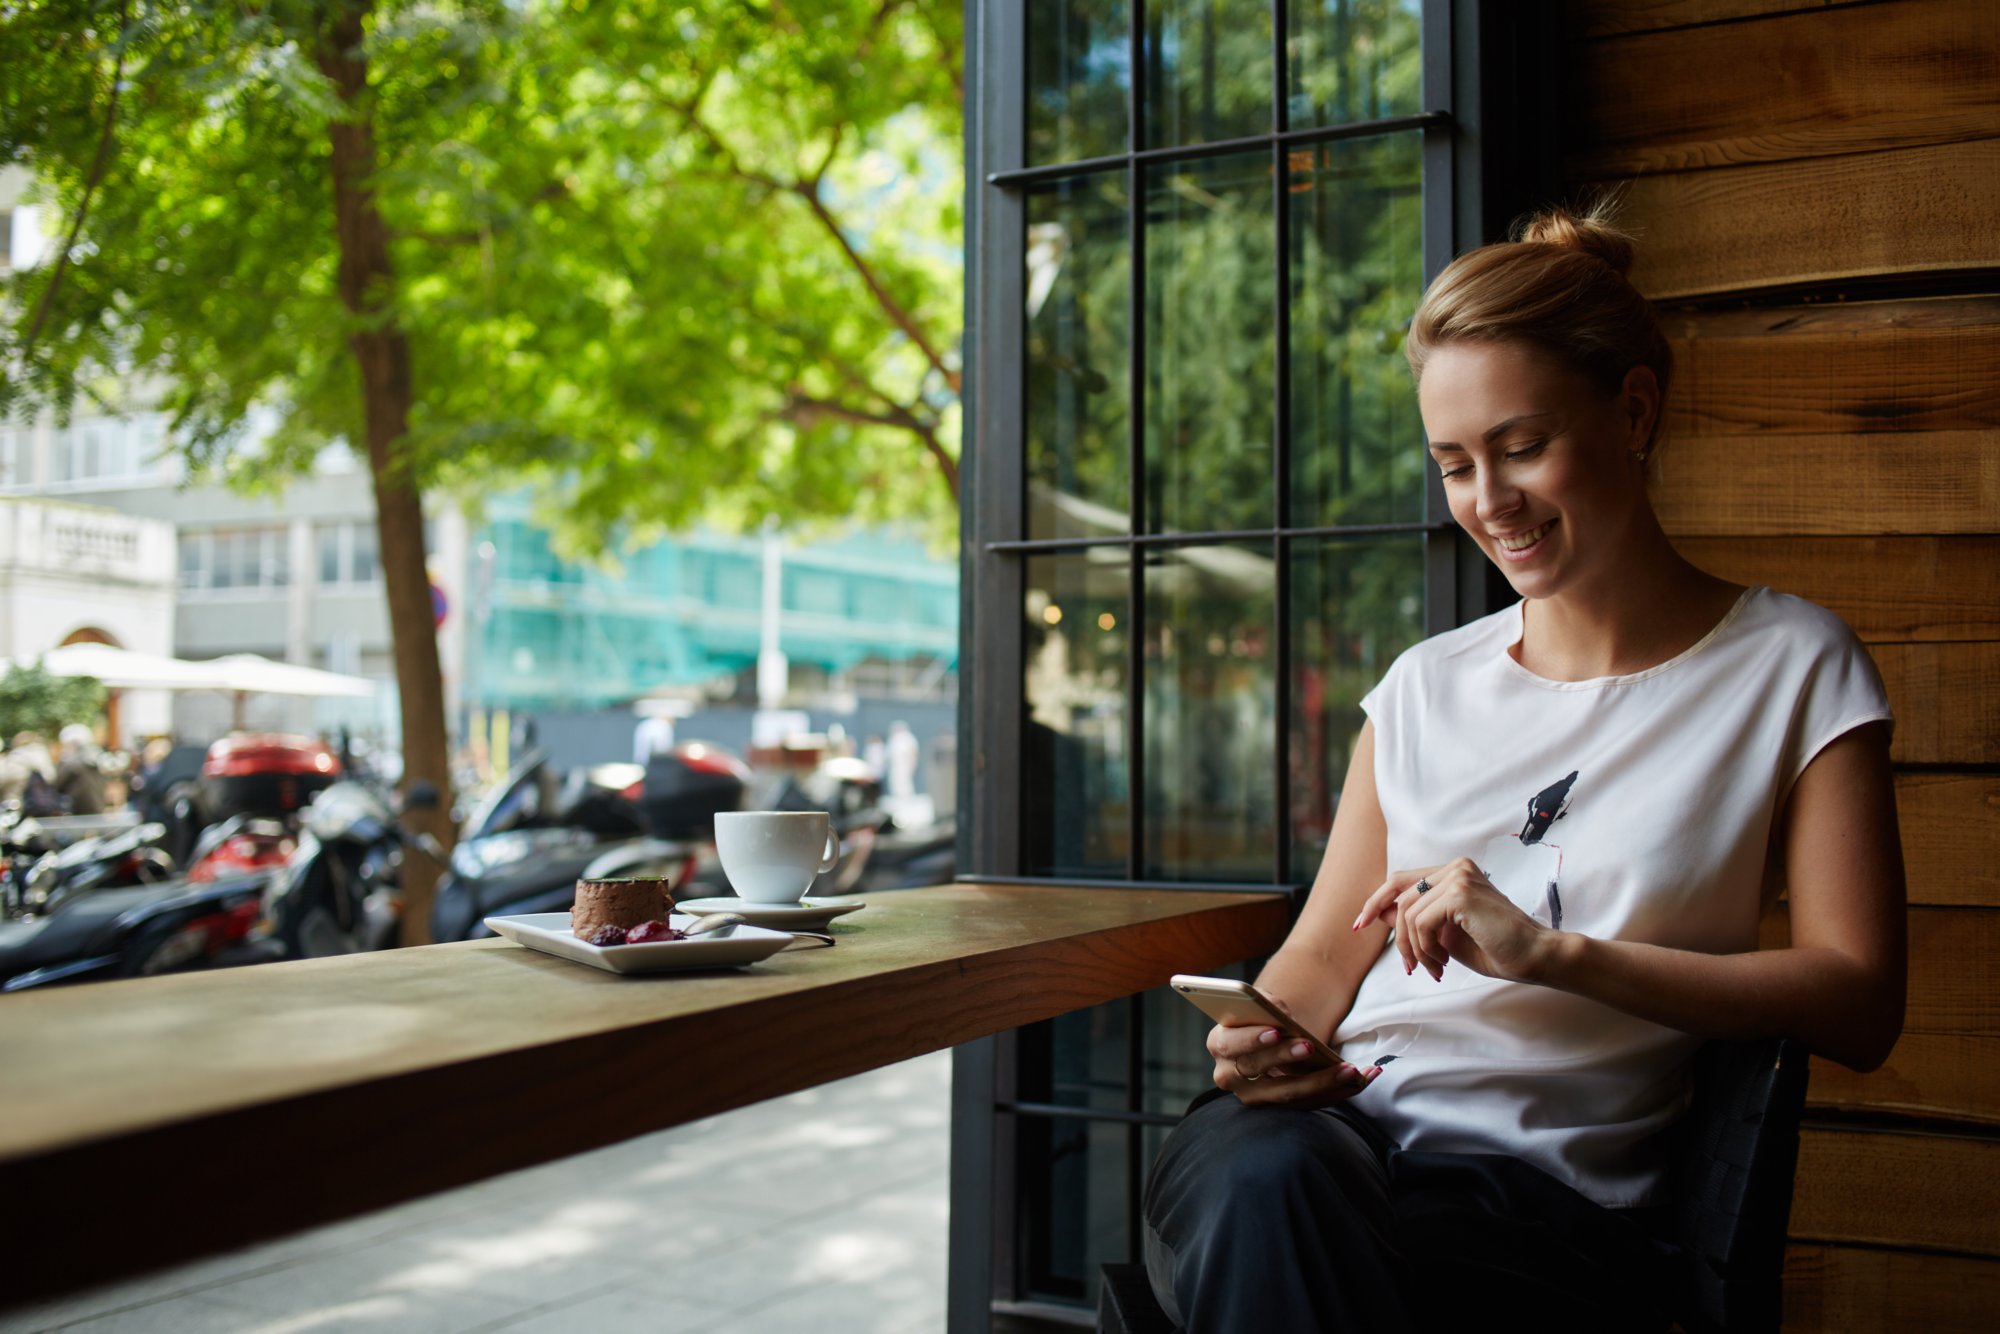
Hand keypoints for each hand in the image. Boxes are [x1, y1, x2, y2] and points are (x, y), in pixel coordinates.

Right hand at [1205, 1000, 1381, 1108]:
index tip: (1276, 1030)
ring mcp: (1255, 1096)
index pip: (1231, 1044)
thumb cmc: (1261, 1016)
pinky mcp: (1280, 1107)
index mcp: (1220, 1044)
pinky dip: (1339, 1092)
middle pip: (1259, 1072)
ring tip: (1353, 1070)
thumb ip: (1265, 1004)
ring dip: (1323, 1083)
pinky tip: (1365, 1077)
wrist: (1265, 1036)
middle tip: (1312, 1046)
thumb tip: (1281, 1013)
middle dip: (1287, 1058)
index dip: (1252, 1039)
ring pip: (1288, 1095)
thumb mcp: (1260, 1004)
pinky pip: (1309, 1104)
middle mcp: (1230, 1076)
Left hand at [1352, 857, 1554, 984]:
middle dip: (1393, 931)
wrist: (1536, 957)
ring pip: (1407, 913)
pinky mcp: (1460, 894)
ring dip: (1415, 949)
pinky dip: (1425, 949)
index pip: (1402, 880)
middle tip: (1406, 965)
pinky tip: (1442, 964)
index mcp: (1455, 872)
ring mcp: (1459, 876)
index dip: (1377, 901)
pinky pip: (1420, 923)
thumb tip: (1379, 914)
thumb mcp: (1446, 935)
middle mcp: (1456, 867)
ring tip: (1434, 968)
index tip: (1360, 924)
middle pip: (1399, 893)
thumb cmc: (1498, 949)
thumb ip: (1416, 920)